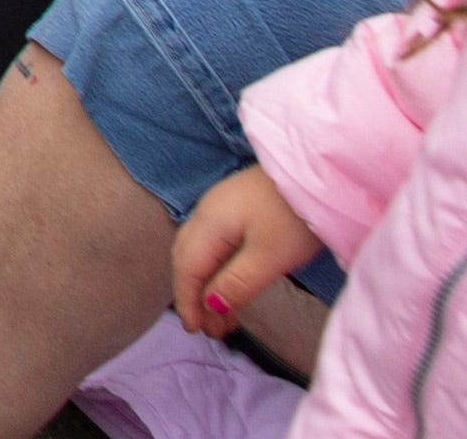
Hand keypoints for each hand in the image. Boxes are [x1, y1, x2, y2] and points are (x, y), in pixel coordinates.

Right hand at [173, 166, 321, 337]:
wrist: (318, 175)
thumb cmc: (294, 217)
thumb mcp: (270, 257)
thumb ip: (237, 283)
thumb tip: (211, 307)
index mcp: (209, 223)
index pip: (187, 267)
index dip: (188, 300)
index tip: (197, 331)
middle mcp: (207, 213)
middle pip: (188, 258)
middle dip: (196, 296)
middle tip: (212, 329)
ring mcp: (222, 208)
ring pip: (203, 252)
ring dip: (209, 285)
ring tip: (227, 318)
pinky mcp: (239, 208)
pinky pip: (217, 245)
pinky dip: (220, 270)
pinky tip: (234, 284)